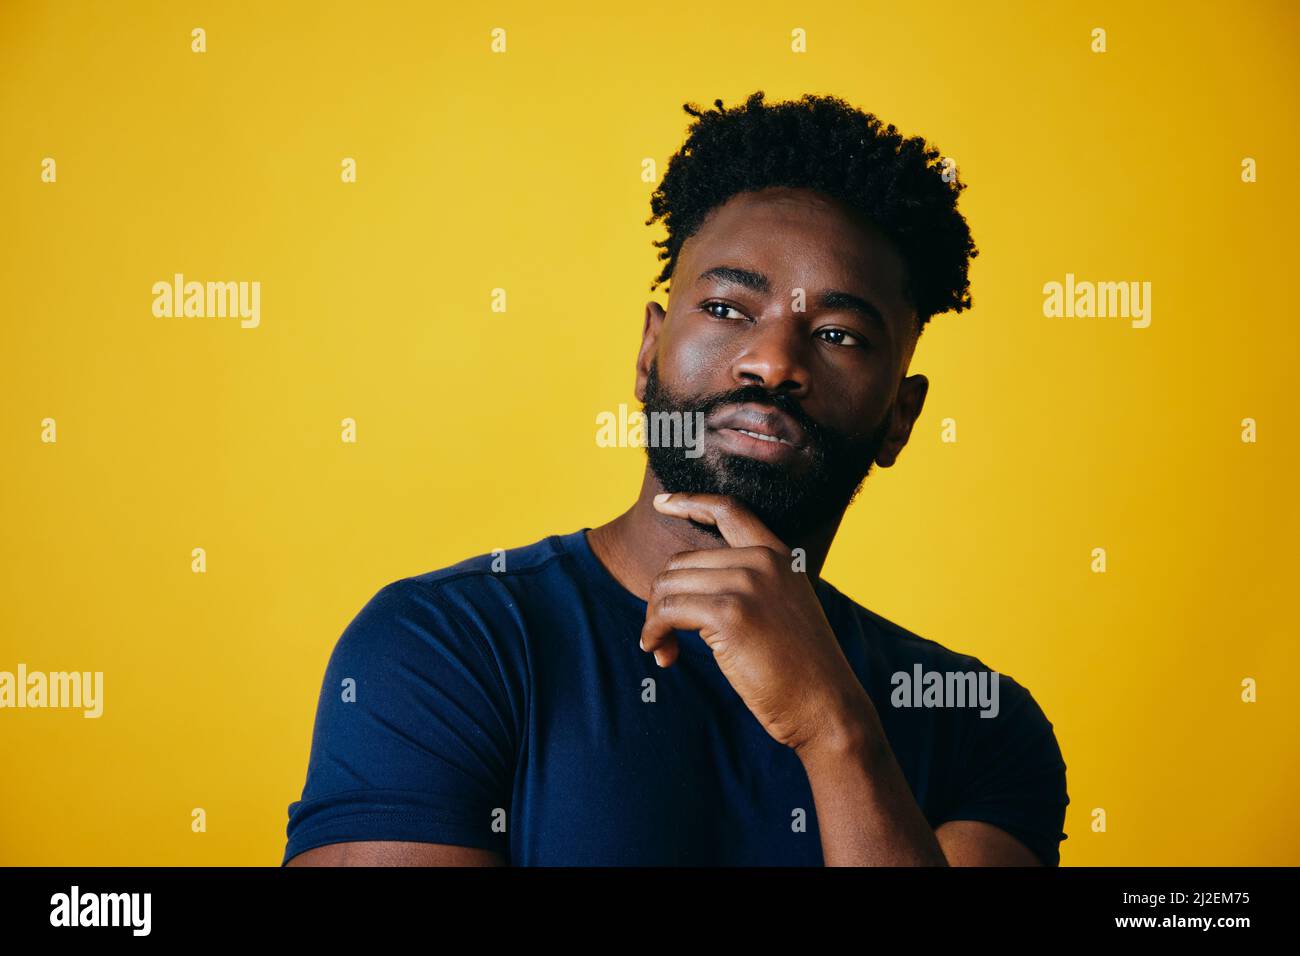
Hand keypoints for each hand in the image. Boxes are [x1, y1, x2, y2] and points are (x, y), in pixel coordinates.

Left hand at [641, 491, 879, 755]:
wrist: (827, 706)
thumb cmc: (799, 669)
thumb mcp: (782, 609)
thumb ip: (747, 585)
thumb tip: (681, 586)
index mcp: (778, 556)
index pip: (729, 511)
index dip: (690, 502)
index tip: (662, 503)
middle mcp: (762, 562)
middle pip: (681, 563)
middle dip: (661, 600)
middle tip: (661, 637)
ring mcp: (746, 585)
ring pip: (668, 586)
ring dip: (653, 620)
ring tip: (661, 648)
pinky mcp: (729, 614)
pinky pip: (667, 612)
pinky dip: (653, 632)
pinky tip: (660, 653)